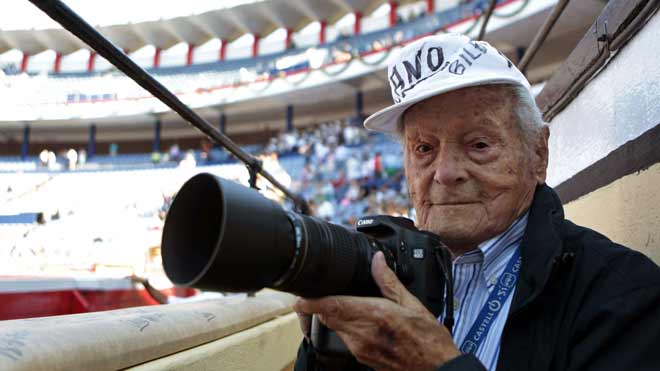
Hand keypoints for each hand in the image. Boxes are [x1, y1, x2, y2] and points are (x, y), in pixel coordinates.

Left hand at [294, 251, 459, 370]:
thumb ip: (389, 281)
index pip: (329, 306)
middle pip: (325, 316)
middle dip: (319, 303)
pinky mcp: (361, 357)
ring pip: (333, 326)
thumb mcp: (412, 304)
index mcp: (373, 315)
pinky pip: (344, 338)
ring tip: (346, 302)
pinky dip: (346, 326)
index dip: (309, 300)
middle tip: (320, 290)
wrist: (436, 369)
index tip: (300, 293)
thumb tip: (377, 260)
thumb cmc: (428, 339)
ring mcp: (359, 348)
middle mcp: (361, 334)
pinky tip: (361, 320)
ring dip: (334, 314)